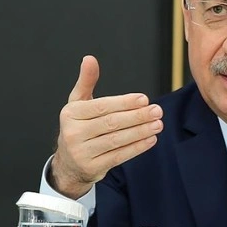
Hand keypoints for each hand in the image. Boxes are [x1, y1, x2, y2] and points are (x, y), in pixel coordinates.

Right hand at [50, 55, 163, 198]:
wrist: (69, 164)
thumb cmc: (79, 127)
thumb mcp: (78, 103)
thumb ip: (86, 81)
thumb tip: (89, 59)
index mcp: (70, 113)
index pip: (102, 106)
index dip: (124, 103)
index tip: (144, 99)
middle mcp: (73, 133)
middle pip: (111, 123)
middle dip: (137, 116)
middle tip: (157, 110)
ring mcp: (81, 152)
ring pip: (116, 140)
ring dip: (140, 132)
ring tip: (158, 124)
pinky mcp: (92, 168)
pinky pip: (119, 156)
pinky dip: (137, 148)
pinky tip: (151, 139)